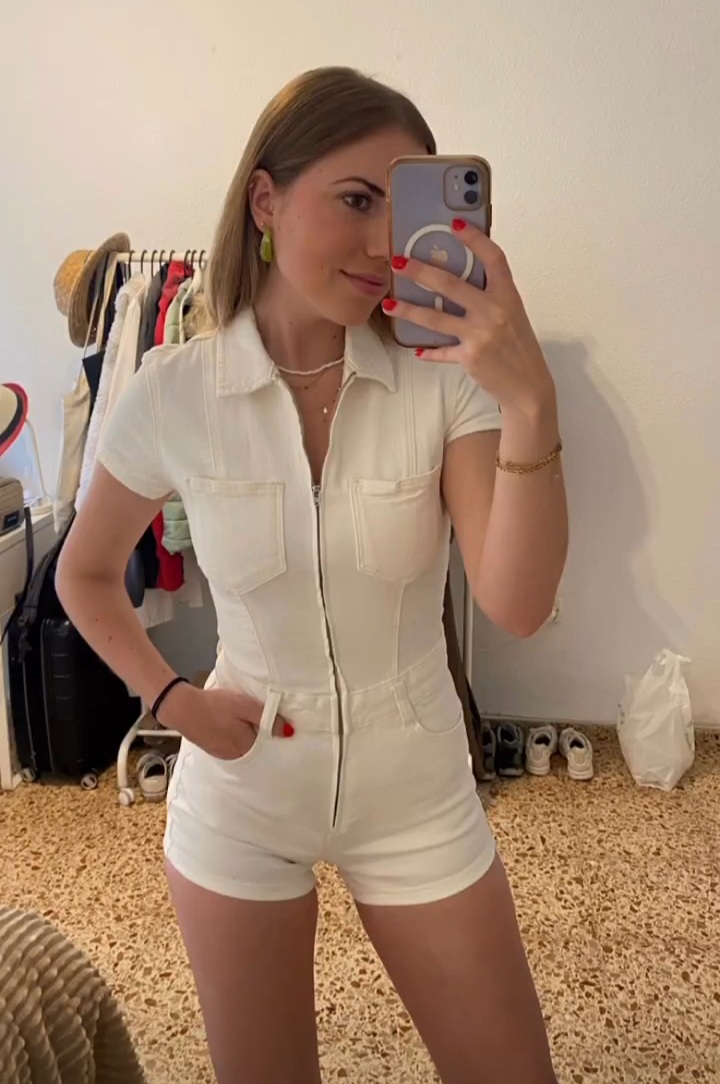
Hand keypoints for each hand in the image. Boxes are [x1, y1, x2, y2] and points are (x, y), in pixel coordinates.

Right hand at [157, 682, 293, 760]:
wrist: (182, 708)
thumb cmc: (216, 705)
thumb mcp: (245, 706)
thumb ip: (267, 719)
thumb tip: (289, 732)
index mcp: (247, 747)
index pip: (270, 747)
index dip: (274, 735)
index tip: (278, 725)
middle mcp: (236, 756)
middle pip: (257, 749)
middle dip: (261, 737)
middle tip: (261, 720)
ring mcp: (223, 754)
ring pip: (243, 747)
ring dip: (247, 736)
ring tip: (245, 721)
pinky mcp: (213, 749)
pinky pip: (231, 746)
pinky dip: (234, 737)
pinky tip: (231, 725)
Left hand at [383, 219, 554, 412]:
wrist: (528, 385)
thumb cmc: (518, 346)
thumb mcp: (512, 314)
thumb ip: (489, 296)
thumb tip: (457, 280)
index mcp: (507, 295)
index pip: (493, 258)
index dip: (475, 239)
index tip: (455, 223)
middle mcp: (494, 311)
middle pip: (451, 284)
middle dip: (421, 272)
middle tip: (398, 262)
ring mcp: (481, 334)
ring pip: (436, 317)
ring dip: (409, 310)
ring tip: (389, 304)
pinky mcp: (470, 356)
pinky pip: (442, 350)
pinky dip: (429, 350)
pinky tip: (416, 348)